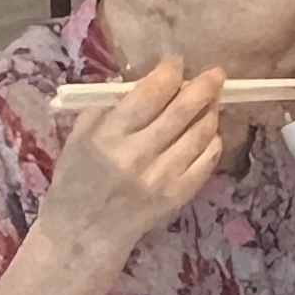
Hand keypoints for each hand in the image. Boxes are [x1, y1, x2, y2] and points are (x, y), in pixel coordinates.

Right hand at [30, 56, 222, 264]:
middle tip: (215, 75)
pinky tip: (207, 133)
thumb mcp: (81, 134)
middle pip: (183, 110)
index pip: (151, 93)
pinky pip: (207, 160)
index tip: (176, 62)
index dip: (170, 72)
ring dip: (210, 112)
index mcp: (110, 134)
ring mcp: (162, 177)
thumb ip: (111, 104)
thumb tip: (148, 76)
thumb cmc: (78, 177)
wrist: (84, 231)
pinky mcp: (178, 196)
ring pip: (201, 133)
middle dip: (205, 86)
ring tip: (210, 103)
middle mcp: (138, 155)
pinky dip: (212, 141)